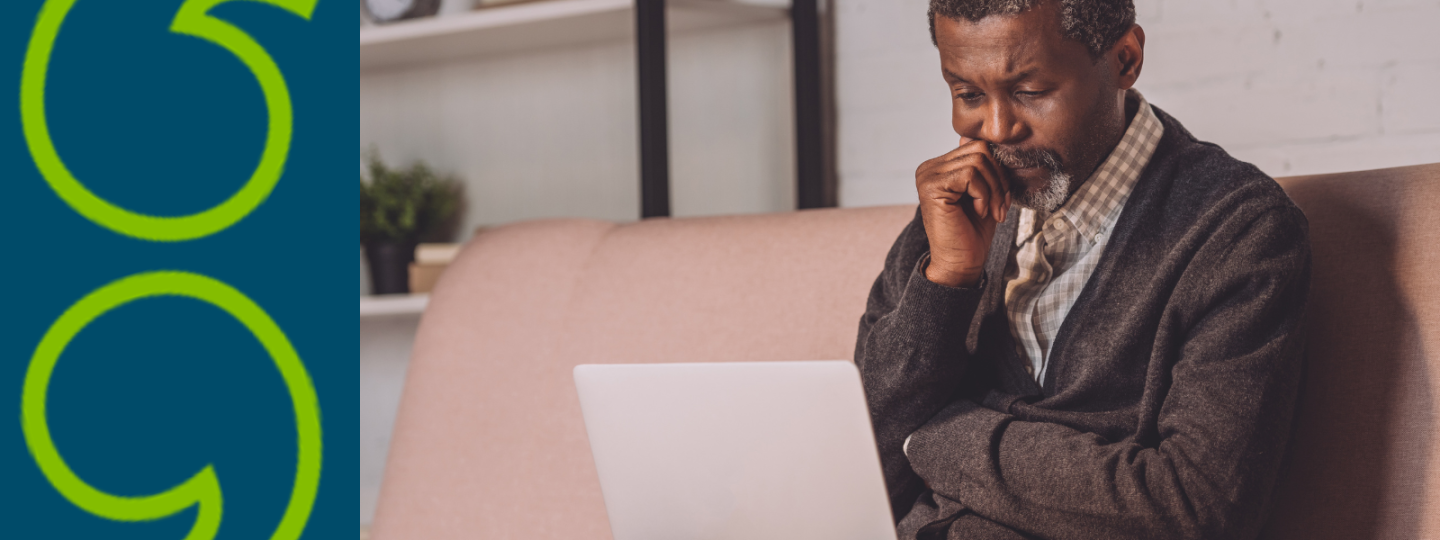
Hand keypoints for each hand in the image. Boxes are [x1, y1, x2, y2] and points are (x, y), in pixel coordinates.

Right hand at [915, 137, 1010, 287]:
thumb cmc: (972, 232)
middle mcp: (928, 169)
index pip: (976, 146)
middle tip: (1001, 206)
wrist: (961, 262)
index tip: (1003, 197)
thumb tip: (971, 137)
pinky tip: (980, 212)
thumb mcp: (982, 192)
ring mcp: (927, 177)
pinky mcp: (932, 187)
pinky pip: (971, 174)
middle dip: (999, 178)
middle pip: (979, 149)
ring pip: (978, 160)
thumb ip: (979, 167)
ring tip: (992, 211)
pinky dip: (984, 194)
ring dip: (994, 188)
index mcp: (938, 168)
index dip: (997, 169)